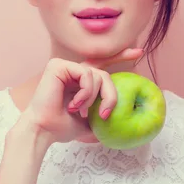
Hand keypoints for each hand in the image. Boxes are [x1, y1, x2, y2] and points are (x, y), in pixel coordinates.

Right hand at [20, 48, 143, 143]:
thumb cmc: (63, 128)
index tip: (139, 52)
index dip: (120, 56)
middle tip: (105, 114)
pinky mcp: (58, 65)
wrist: (45, 131)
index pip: (102, 64)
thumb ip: (103, 113)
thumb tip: (124, 121)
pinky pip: (86, 74)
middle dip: (110, 95)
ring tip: (80, 111)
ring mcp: (65, 66)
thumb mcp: (91, 121)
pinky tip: (74, 104)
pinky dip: (86, 92)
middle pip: (104, 74)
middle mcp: (72, 70)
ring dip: (93, 98)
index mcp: (79, 80)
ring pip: (98, 75)